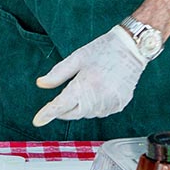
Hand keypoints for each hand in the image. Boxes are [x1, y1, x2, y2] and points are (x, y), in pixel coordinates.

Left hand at [32, 25, 148, 126]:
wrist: (131, 48)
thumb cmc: (103, 50)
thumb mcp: (77, 57)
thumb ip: (57, 74)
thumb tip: (40, 84)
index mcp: (86, 84)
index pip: (61, 105)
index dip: (47, 114)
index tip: (37, 121)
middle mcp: (99, 97)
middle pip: (73, 114)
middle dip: (64, 109)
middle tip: (63, 96)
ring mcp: (111, 103)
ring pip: (87, 114)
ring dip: (81, 106)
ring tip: (88, 85)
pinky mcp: (120, 105)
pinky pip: (100, 112)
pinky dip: (94, 106)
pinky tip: (98, 91)